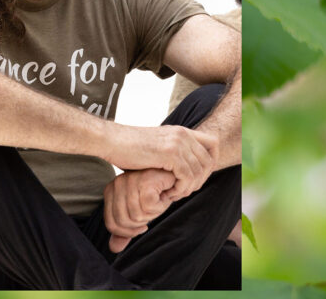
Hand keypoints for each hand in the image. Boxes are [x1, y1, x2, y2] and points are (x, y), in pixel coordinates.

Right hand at [103, 124, 217, 201]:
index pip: (213, 145)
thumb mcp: (157, 148)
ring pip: (199, 172)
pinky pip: (187, 177)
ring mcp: (178, 142)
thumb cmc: (129, 148)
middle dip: (200, 181)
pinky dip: (181, 189)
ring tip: (174, 194)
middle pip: (209, 161)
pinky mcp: (170, 153)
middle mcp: (183, 134)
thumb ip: (173, 154)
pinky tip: (169, 193)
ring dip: (188, 188)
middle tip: (183, 191)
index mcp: (181, 131)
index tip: (197, 177)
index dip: (211, 163)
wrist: (111, 141)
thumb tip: (183, 169)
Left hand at [103, 168, 174, 252]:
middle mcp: (116, 183)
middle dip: (142, 222)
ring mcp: (129, 180)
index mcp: (110, 191)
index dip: (128, 231)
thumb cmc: (157, 192)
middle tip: (152, 210)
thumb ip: (126, 229)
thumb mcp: (140, 213)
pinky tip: (163, 195)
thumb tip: (114, 248)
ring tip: (158, 200)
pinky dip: (160, 206)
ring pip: (137, 215)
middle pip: (123, 221)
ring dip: (153, 213)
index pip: (111, 224)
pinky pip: (148, 207)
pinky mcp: (144, 180)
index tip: (142, 224)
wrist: (176, 176)